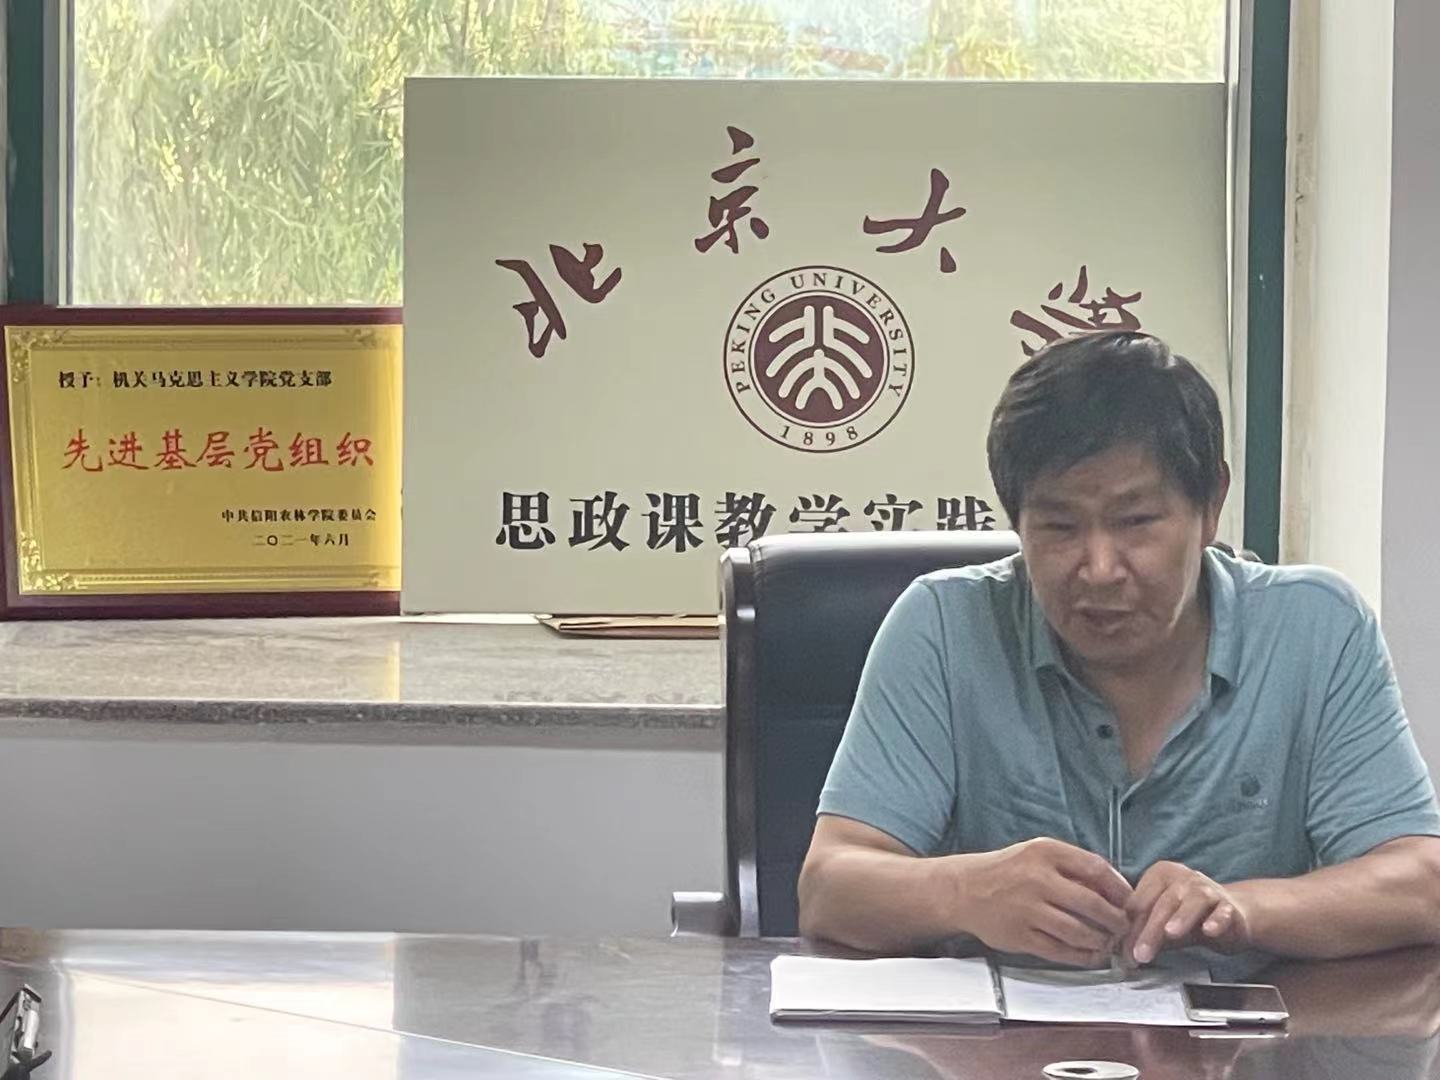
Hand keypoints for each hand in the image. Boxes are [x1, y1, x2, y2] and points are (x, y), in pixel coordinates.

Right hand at [956, 837, 1132, 967]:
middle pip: (1092, 903)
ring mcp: (1027, 910)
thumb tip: (1115, 888)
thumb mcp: (1037, 854)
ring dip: (1100, 941)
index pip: (1095, 868)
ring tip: (1108, 942)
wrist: (965, 890)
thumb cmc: (1008, 871)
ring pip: (1078, 931)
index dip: (1119, 888)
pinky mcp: (1019, 936)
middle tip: (1123, 927)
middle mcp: (1036, 879)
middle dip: (1115, 920)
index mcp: (1044, 853)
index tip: (1129, 901)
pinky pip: (1059, 951)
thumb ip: (1073, 866)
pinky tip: (1090, 955)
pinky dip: (1081, 956)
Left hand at [1123, 861, 1250, 963]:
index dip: (1130, 927)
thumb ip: (1142, 932)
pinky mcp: (1228, 906)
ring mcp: (1207, 890)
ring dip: (1181, 918)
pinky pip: (1222, 912)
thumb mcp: (1162, 923)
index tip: (1122, 950)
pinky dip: (1216, 920)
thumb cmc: (1189, 917)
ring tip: (1170, 933)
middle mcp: (1183, 878)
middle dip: (1150, 931)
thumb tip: (1119, 950)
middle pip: (1162, 903)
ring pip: (1191, 903)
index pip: (1140, 902)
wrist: (1232, 916)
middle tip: (1140, 954)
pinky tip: (1209, 930)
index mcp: (1160, 875)